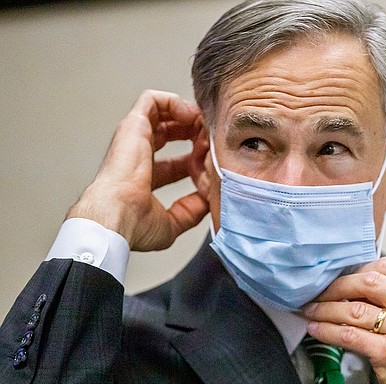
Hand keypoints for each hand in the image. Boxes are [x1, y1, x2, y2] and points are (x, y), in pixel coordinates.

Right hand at [68, 90, 208, 250]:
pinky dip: (175, 102)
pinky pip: (152, 100)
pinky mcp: (133, 125)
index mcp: (143, 178)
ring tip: (204, 126)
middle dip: (196, 134)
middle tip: (212, 141)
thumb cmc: (133, 224)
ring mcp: (134, 139)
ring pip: (163, 114)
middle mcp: (137, 155)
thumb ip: (190, 211)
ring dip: (189, 116)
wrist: (116, 217)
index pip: (176, 164)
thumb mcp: (171, 223)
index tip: (212, 167)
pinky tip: (191, 116)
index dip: (197, 162)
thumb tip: (206, 203)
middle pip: (171, 134)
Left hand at [303, 257, 385, 383]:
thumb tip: (358, 286)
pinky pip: (350, 336)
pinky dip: (327, 330)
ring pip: (354, 310)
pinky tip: (315, 329)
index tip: (340, 277)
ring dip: (325, 309)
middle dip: (337, 285)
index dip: (358, 269)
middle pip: (369, 281)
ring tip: (310, 310)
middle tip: (318, 292)